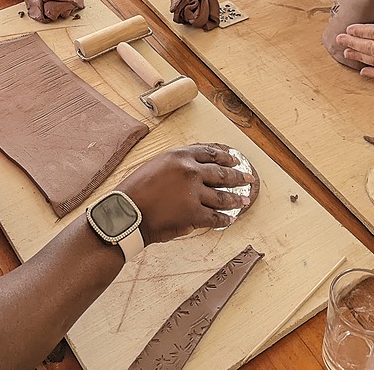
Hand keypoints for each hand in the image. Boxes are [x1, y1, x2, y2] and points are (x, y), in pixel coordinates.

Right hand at [119, 144, 252, 243]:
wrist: (125, 213)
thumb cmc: (135, 191)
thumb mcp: (155, 165)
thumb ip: (176, 165)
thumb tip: (195, 172)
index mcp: (179, 156)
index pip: (210, 153)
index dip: (225, 157)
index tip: (234, 159)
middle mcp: (190, 171)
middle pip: (221, 173)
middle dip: (238, 176)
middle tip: (247, 178)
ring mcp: (193, 193)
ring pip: (222, 196)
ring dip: (235, 199)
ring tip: (243, 200)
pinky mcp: (194, 214)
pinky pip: (215, 217)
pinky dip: (224, 219)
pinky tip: (230, 219)